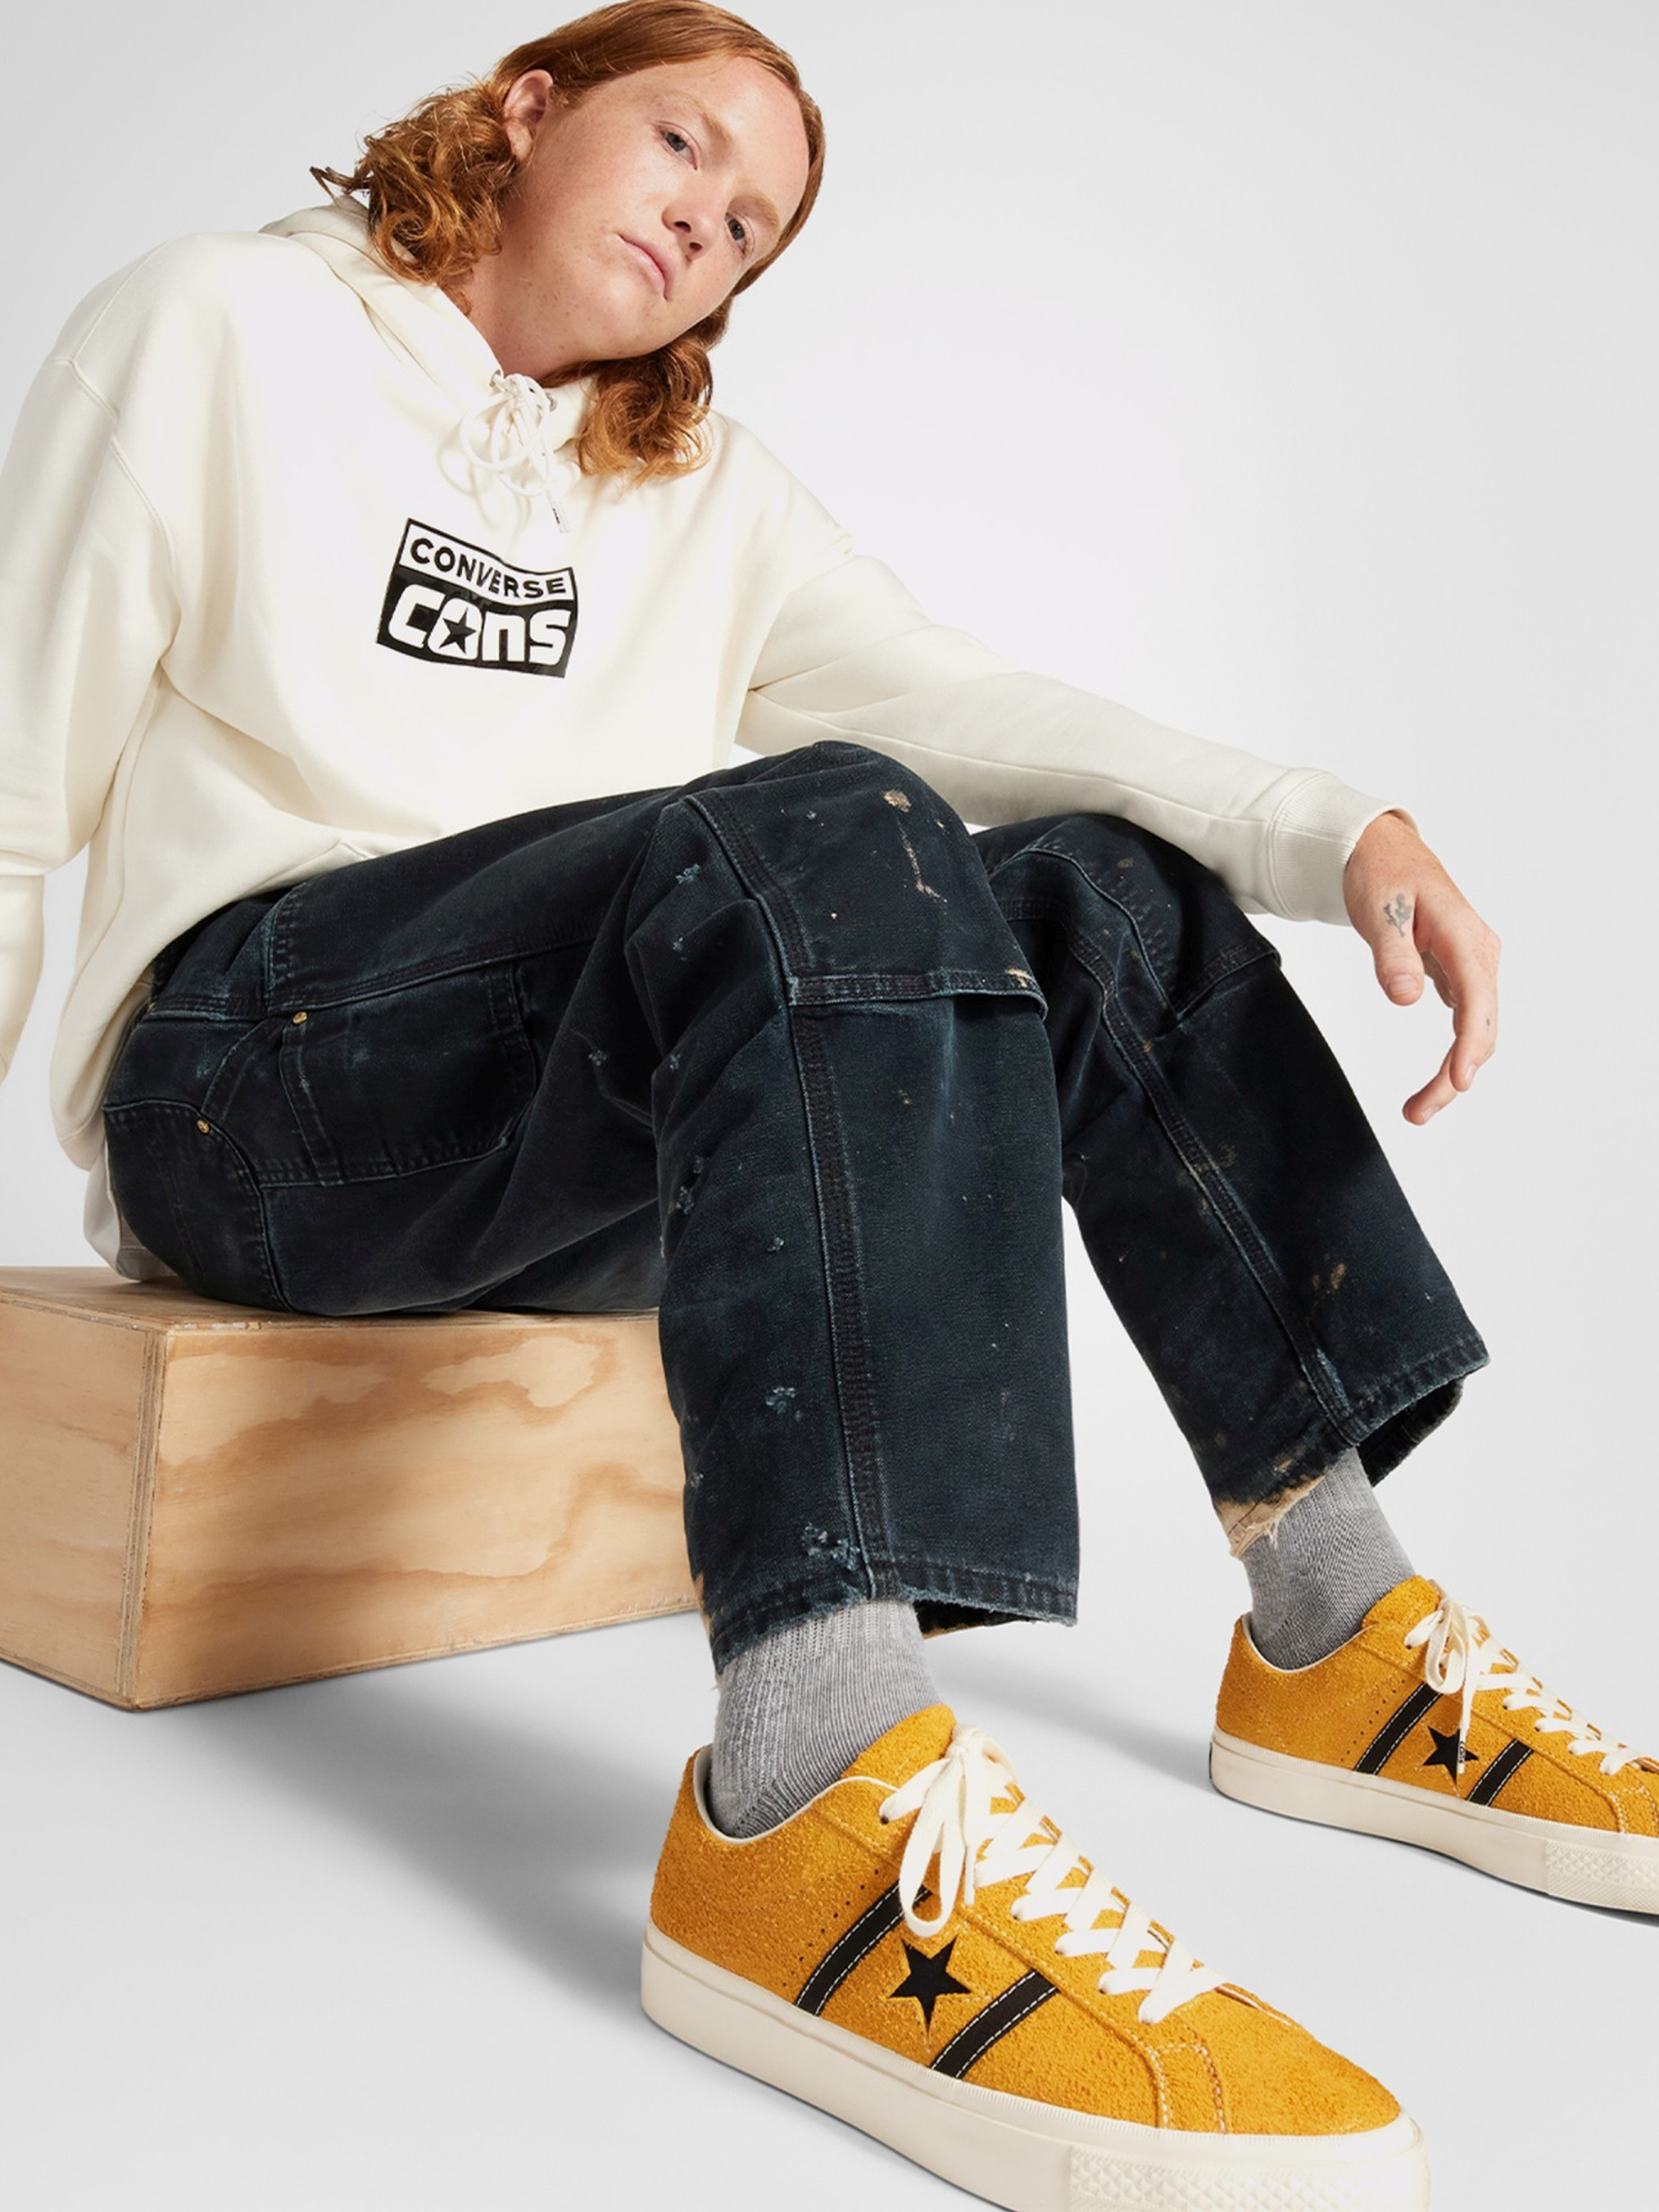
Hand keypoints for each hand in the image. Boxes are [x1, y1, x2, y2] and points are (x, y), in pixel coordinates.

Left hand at [1342, 810, 1500, 1124]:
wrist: (1382, 849)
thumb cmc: (1380, 874)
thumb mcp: (1379, 910)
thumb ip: (1393, 955)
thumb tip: (1406, 999)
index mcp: (1465, 938)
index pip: (1476, 1002)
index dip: (1469, 1047)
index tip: (1458, 1083)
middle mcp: (1480, 953)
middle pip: (1481, 1026)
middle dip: (1456, 1075)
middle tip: (1416, 1114)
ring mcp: (1473, 963)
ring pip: (1476, 1027)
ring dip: (1455, 1069)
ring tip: (1418, 1107)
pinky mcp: (1459, 971)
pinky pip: (1466, 1018)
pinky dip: (1454, 1050)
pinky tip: (1436, 1078)